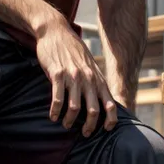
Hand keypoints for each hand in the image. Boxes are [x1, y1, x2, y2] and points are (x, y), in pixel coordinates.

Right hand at [36, 19, 117, 136]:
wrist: (55, 31)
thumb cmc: (72, 48)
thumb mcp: (89, 63)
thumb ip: (95, 80)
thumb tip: (101, 99)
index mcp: (97, 77)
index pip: (110, 104)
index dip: (110, 120)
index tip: (105, 130)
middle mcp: (87, 78)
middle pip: (94, 110)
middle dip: (89, 126)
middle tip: (83, 133)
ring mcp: (72, 76)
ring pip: (75, 107)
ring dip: (69, 120)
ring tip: (64, 123)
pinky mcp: (57, 74)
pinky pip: (57, 99)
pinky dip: (55, 111)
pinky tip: (52, 116)